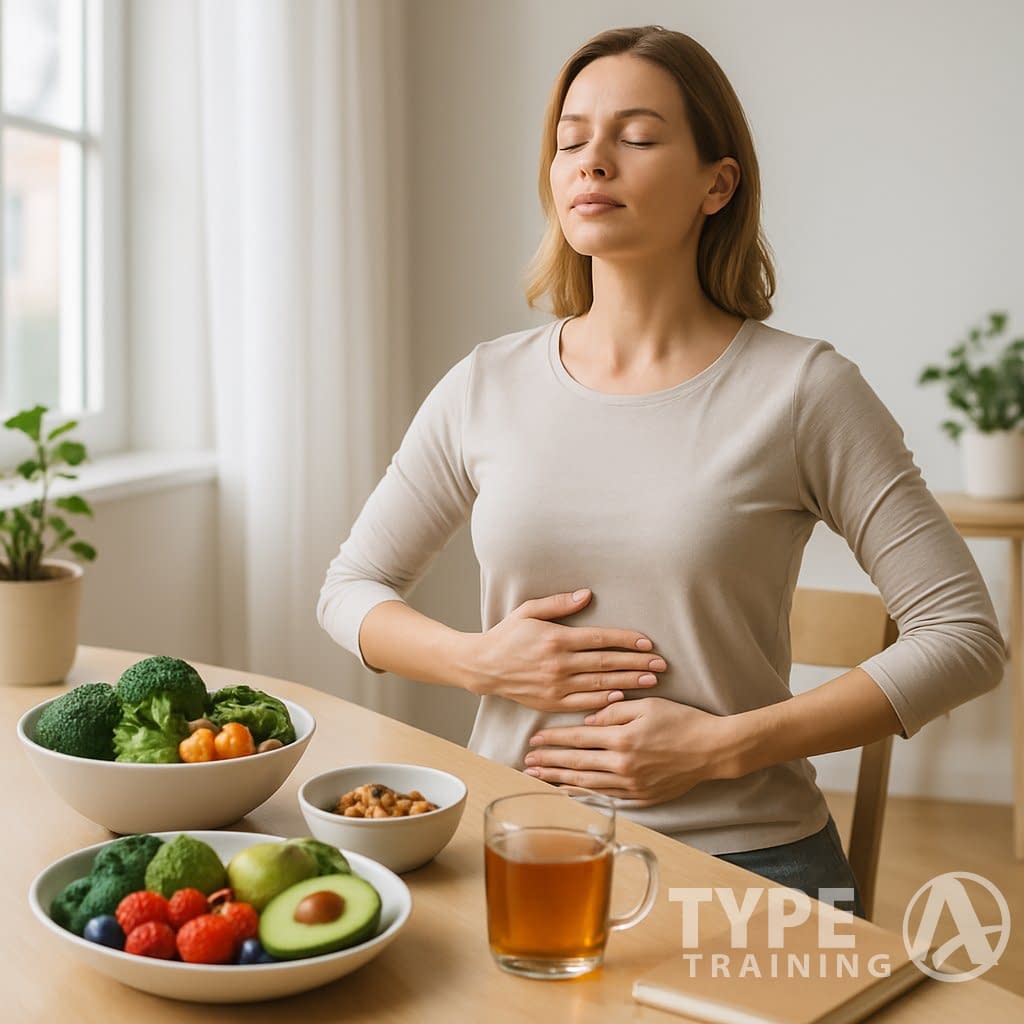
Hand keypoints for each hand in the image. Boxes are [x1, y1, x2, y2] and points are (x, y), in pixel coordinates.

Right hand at [466, 589, 666, 711]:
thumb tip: (587, 595)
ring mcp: (556, 686)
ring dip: (628, 682)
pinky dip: (605, 701)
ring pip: (600, 684)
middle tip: (661, 664)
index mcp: (556, 638)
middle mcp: (559, 663)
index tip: (648, 643)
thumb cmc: (507, 635)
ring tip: (652, 681)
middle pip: (606, 662)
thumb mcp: (529, 611)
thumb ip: (559, 603)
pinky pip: (584, 703)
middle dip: (637, 663)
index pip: (600, 639)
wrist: (483, 666)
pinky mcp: (551, 702)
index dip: (626, 640)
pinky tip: (623, 697)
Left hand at [522, 697, 739, 805]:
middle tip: (526, 764)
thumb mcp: (647, 705)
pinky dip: (585, 796)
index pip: (577, 739)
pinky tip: (571, 794)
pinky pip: (607, 797)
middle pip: (576, 765)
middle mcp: (623, 765)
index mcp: (622, 739)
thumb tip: (588, 722)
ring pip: (588, 784)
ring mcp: (632, 785)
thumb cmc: (681, 721)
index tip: (534, 741)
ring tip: (540, 779)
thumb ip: (613, 711)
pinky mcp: (642, 797)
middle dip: (549, 763)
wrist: (713, 749)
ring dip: (561, 781)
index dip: (553, 740)